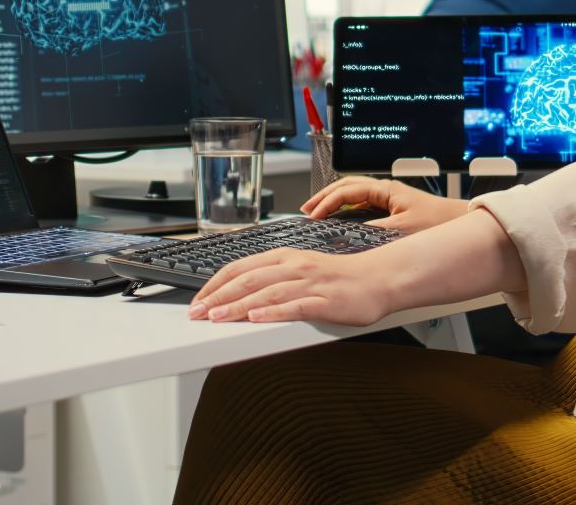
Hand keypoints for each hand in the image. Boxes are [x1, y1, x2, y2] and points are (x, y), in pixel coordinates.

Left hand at [187, 247, 392, 325]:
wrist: (378, 278)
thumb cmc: (338, 277)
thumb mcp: (299, 269)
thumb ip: (272, 278)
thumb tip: (240, 292)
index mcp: (283, 257)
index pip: (240, 267)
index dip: (215, 284)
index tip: (198, 300)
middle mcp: (293, 266)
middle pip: (248, 280)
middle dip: (218, 297)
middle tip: (198, 312)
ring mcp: (309, 283)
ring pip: (267, 292)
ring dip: (238, 305)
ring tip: (217, 317)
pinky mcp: (325, 301)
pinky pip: (296, 306)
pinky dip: (274, 312)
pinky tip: (257, 318)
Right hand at [302, 176, 469, 233]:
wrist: (458, 222)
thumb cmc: (437, 222)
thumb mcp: (403, 229)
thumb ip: (375, 231)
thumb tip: (351, 234)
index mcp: (385, 189)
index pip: (348, 190)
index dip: (328, 202)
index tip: (314, 216)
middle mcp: (384, 190)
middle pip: (346, 187)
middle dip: (324, 197)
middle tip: (306, 209)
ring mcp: (386, 198)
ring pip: (352, 194)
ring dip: (333, 202)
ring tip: (316, 212)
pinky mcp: (390, 208)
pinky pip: (360, 204)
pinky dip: (345, 209)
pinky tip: (338, 219)